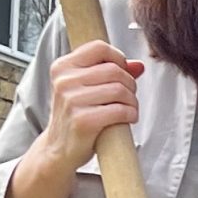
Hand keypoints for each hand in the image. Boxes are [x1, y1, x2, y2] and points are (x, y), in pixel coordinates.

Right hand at [42, 39, 144, 172]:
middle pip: (114, 70)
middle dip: (130, 83)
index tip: (123, 72)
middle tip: (129, 96)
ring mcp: (71, 101)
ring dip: (132, 100)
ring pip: (119, 90)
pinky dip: (131, 114)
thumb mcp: (85, 89)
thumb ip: (109, 72)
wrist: (59, 149)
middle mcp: (64, 81)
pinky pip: (119, 110)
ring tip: (130, 108)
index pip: (99, 47)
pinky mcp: (83, 121)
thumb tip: (139, 65)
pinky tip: (129, 118)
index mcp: (62, 67)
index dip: (118, 58)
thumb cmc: (75, 116)